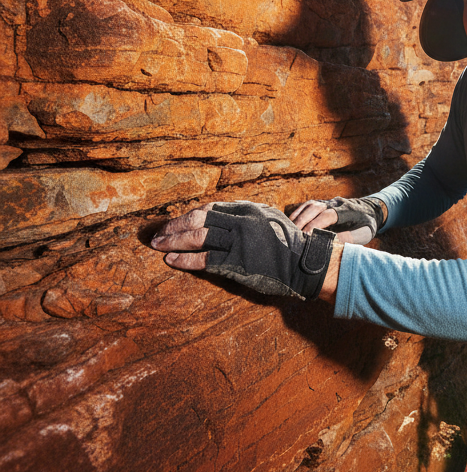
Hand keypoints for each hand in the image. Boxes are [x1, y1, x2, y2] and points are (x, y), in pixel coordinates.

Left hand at [150, 201, 335, 300]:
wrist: (304, 263)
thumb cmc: (288, 243)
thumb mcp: (269, 219)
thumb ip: (247, 216)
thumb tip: (225, 216)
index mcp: (247, 209)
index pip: (208, 209)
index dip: (187, 216)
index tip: (175, 224)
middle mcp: (240, 221)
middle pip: (198, 219)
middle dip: (173, 227)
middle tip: (158, 235)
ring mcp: (238, 241)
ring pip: (197, 237)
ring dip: (173, 241)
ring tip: (158, 246)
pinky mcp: (237, 262)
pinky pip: (204, 260)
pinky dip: (185, 260)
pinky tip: (172, 261)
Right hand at [289, 196, 383, 243]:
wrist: (370, 209)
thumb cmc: (366, 225)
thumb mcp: (363, 234)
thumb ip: (348, 238)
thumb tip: (330, 244)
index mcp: (346, 210)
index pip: (327, 215)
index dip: (316, 225)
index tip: (307, 236)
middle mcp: (335, 203)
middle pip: (314, 208)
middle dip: (302, 221)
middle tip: (294, 237)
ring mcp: (327, 201)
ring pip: (309, 205)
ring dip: (298, 217)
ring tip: (289, 232)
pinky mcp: (322, 203)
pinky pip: (306, 206)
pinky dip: (297, 214)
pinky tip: (290, 224)